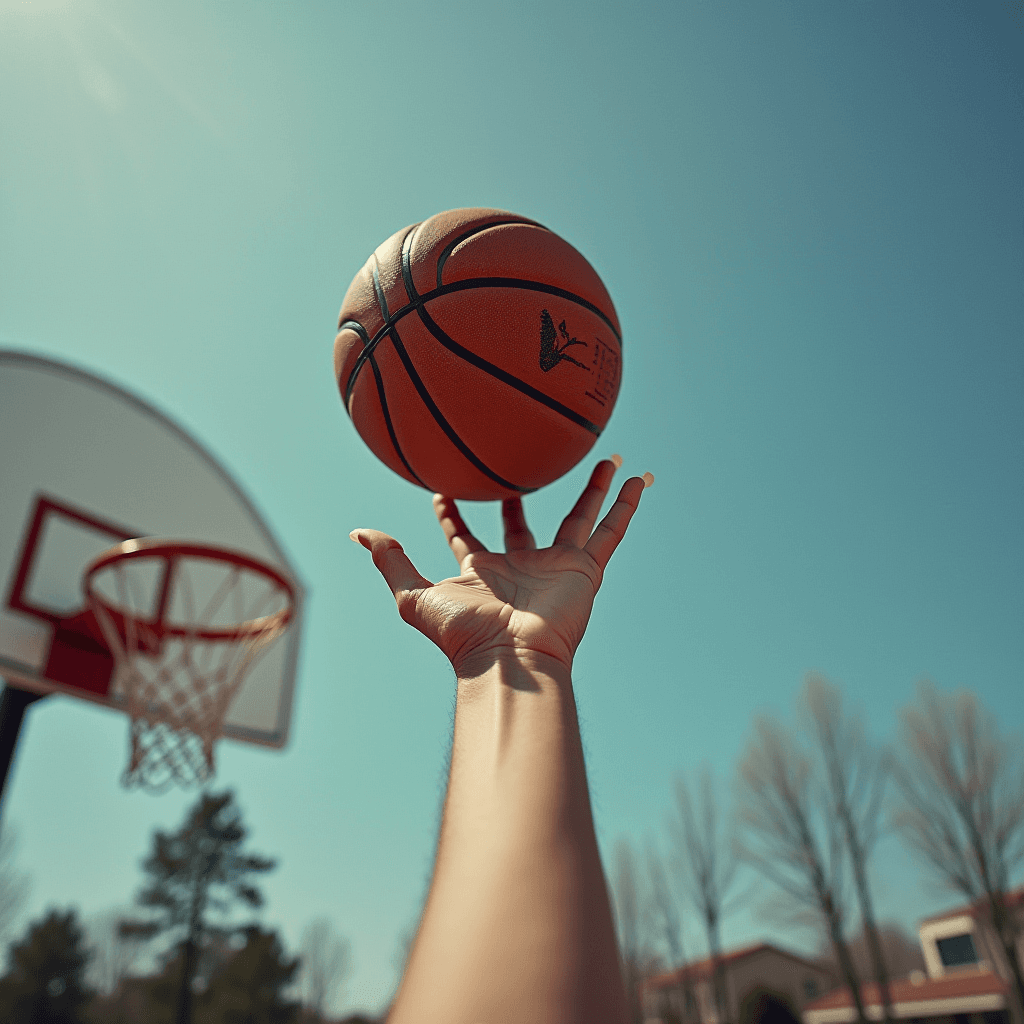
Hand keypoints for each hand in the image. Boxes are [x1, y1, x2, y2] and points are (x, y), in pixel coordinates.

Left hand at [350, 459, 650, 676]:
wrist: (510, 660)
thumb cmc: (463, 635)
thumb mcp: (414, 595)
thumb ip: (391, 561)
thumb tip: (358, 532)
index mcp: (481, 571)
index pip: (465, 536)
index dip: (454, 513)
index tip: (445, 485)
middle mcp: (520, 566)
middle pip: (521, 523)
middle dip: (517, 498)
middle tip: (517, 466)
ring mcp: (556, 566)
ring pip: (579, 517)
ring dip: (593, 489)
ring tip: (606, 459)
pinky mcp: (585, 569)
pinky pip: (611, 531)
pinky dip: (627, 506)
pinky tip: (639, 479)